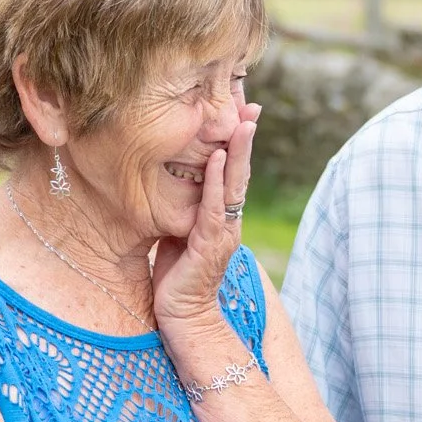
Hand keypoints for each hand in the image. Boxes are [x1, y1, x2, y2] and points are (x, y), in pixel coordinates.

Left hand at [153, 99, 259, 336]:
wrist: (183, 317)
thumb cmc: (176, 278)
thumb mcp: (177, 235)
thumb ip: (182, 211)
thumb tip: (169, 184)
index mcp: (220, 217)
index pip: (231, 172)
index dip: (235, 143)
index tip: (239, 111)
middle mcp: (228, 221)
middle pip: (240, 172)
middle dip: (245, 138)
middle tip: (252, 104)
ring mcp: (223, 232)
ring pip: (234, 184)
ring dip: (238, 151)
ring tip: (245, 121)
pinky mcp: (210, 244)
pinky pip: (215, 206)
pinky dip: (217, 181)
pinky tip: (218, 158)